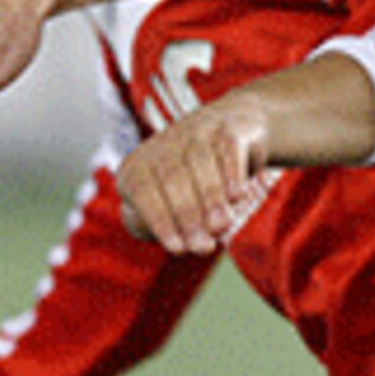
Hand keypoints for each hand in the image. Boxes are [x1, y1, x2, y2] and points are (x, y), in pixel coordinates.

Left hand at [118, 96, 274, 253]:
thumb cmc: (190, 184)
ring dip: (210, 198)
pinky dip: (231, 172)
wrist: (232, 135)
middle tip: (204, 247)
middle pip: (172, 178)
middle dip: (188, 216)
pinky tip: (236, 196)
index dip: (160, 221)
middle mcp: (164, 144)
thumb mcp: (165, 205)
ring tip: (221, 228)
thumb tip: (157, 232)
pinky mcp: (229, 126)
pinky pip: (227, 147)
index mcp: (138, 166)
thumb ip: (153, 223)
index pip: (142, 191)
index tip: (178, 250)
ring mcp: (197, 130)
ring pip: (199, 161)